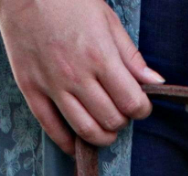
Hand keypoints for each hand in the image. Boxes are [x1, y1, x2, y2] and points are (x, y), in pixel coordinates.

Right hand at [0, 0, 164, 154]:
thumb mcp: (106, 20)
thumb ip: (131, 56)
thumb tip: (155, 82)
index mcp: (99, 56)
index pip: (132, 103)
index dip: (142, 109)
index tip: (140, 105)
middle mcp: (76, 75)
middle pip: (111, 120)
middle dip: (122, 120)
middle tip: (120, 110)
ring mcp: (52, 86)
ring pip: (86, 131)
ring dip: (102, 136)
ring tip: (105, 127)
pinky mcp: (31, 90)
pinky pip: (53, 129)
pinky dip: (69, 143)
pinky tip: (78, 142)